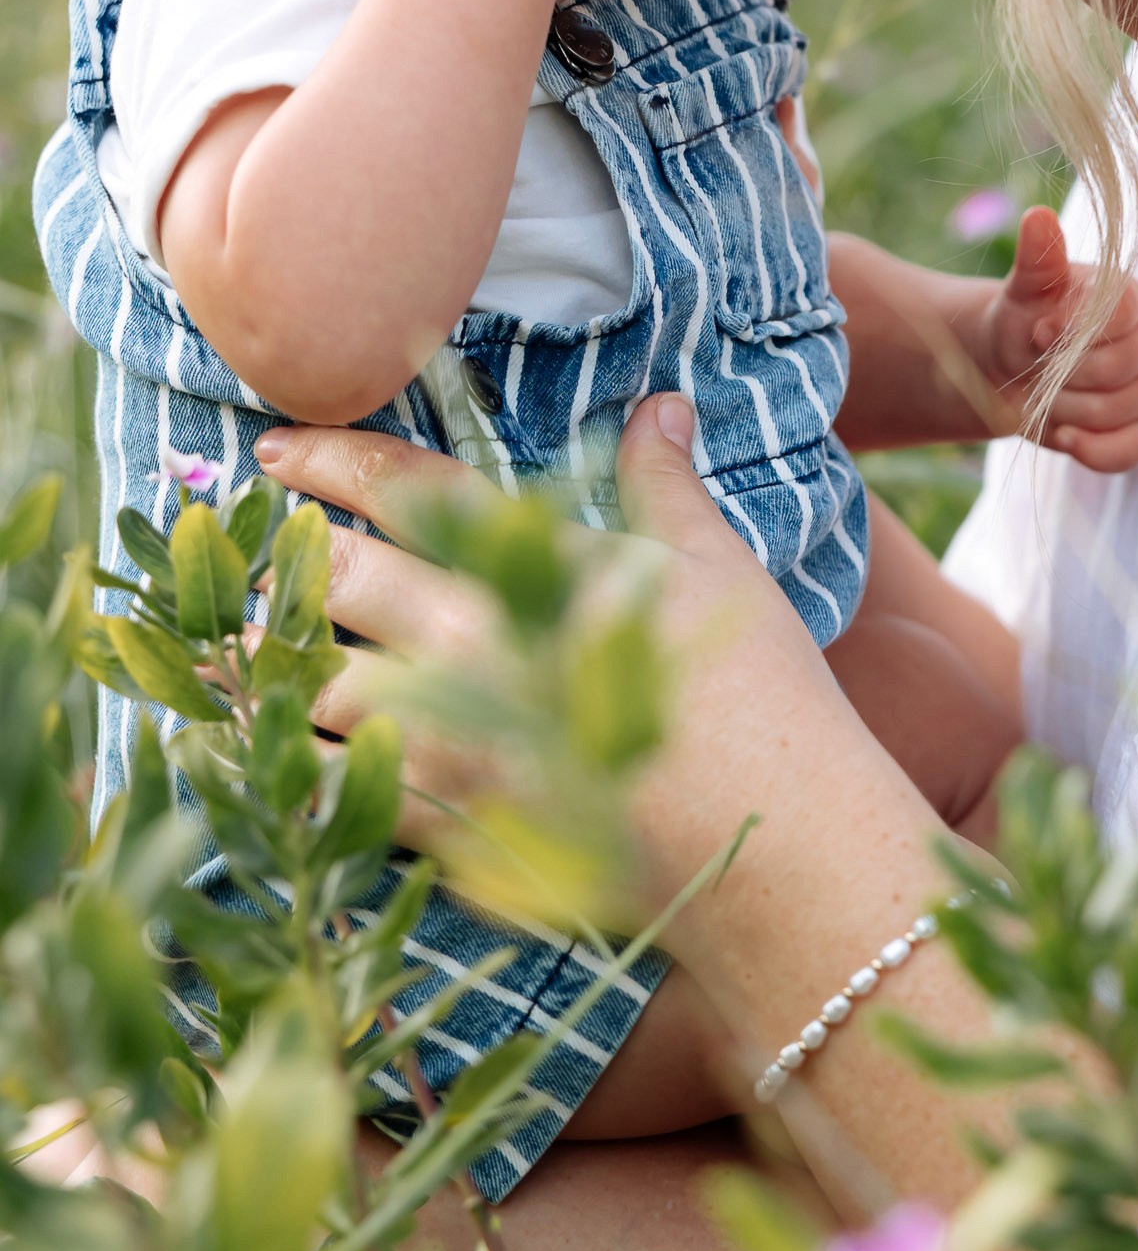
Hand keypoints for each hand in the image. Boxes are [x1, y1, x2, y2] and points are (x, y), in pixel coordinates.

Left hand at [256, 405, 854, 911]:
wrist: (777, 845)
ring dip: (278, 659)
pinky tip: (269, 751)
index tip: (276, 451)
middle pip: (338, 576)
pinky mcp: (450, 824)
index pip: (406, 490)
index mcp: (530, 565)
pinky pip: (336, 788)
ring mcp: (452, 740)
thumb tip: (661, 405)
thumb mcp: (717, 565)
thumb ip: (665, 482)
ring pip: (316, 682)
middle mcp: (472, 644)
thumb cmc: (759, 692)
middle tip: (264, 549)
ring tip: (248, 647)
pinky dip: (293, 762)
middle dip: (290, 555)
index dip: (332, 460)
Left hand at [973, 206, 1137, 471]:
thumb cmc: (1023, 319)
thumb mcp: (1024, 287)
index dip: (1075, 329)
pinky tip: (1061, 436)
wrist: (1007, 368)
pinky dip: (1089, 449)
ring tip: (1043, 392)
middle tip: (1037, 362)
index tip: (1039, 329)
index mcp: (1127, 299)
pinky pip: (1127, 451)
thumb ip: (1037, 257)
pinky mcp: (1134, 431)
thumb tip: (1037, 217)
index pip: (1122, 315)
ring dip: (1063, 407)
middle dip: (1062, 373)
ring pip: (1115, 412)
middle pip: (1118, 370)